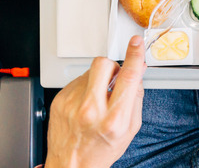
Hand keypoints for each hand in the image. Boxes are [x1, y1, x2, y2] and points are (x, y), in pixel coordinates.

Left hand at [45, 36, 146, 167]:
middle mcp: (91, 110)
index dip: (134, 56)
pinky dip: (85, 87)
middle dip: (113, 66)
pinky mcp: (60, 100)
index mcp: (113, 118)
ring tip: (97, 98)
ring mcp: (72, 104)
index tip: (136, 43)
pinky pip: (77, 80)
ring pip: (90, 71)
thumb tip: (137, 73)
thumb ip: (136, 99)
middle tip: (114, 78)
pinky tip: (85, 103)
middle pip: (104, 64)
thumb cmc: (101, 150)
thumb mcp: (130, 129)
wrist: (71, 165)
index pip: (128, 77)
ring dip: (98, 78)